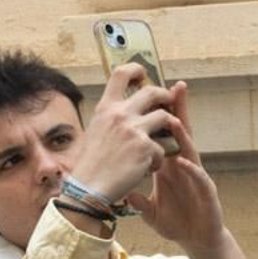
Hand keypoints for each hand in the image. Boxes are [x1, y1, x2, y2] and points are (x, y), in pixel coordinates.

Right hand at [67, 64, 180, 205]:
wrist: (89, 189)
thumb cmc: (90, 166)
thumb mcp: (95, 131)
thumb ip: (111, 118)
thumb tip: (125, 109)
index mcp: (106, 108)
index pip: (121, 74)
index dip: (136, 69)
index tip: (143, 73)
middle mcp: (120, 114)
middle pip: (153, 91)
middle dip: (165, 97)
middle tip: (168, 104)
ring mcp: (134, 130)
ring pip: (165, 118)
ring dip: (167, 130)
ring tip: (160, 143)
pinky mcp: (146, 148)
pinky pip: (162, 149)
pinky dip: (157, 160)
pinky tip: (146, 169)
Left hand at [126, 83, 226, 252]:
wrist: (196, 239)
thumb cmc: (175, 221)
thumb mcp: (149, 210)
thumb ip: (137, 200)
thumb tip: (122, 190)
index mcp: (169, 166)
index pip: (163, 136)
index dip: (158, 118)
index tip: (149, 97)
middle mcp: (184, 166)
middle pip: (180, 134)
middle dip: (178, 111)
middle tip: (175, 86)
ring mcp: (196, 177)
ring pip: (191, 152)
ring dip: (185, 136)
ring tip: (176, 118)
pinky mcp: (206, 192)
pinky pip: (199, 178)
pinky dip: (191, 170)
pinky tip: (183, 161)